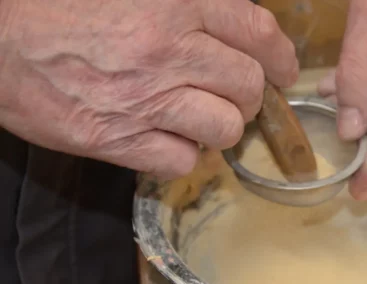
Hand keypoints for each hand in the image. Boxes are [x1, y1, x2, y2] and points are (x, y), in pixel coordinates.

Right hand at [0, 0, 297, 177]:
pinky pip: (182, 162)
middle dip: (249, 97)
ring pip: (224, 129)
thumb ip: (184, 4)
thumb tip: (230, 22)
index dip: (280, 56)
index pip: (256, 31)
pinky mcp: (118, 141)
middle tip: (234, 96)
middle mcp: (167, 51)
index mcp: (174, 3)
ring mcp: (145, 100)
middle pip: (247, 88)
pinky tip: (165, 140)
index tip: (285, 71)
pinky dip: (181, 155)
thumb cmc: (57, 8)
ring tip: (198, 118)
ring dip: (220, 128)